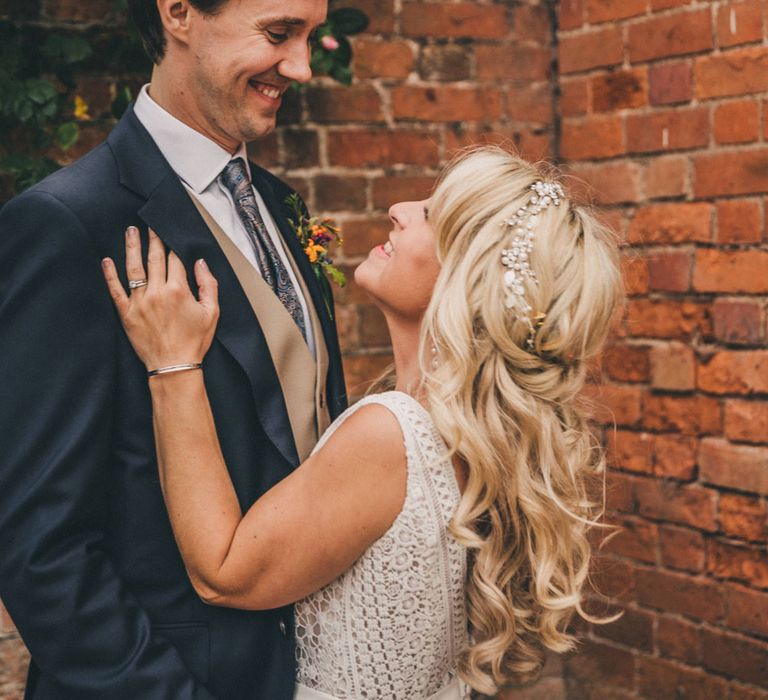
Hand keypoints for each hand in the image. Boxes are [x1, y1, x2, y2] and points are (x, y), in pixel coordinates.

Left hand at [102, 226, 218, 369]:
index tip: (170, 234)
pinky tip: (107, 261)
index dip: (174, 245)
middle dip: (153, 239)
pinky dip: (110, 275)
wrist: (174, 366)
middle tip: (150, 225)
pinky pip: (115, 290)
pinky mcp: (126, 313)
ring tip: (130, 231)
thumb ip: (208, 285)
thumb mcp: (212, 313)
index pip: (175, 260)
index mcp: (179, 290)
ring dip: (132, 247)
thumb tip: (200, 263)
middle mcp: (157, 292)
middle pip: (154, 259)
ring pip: (134, 268)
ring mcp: (139, 302)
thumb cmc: (194, 341)